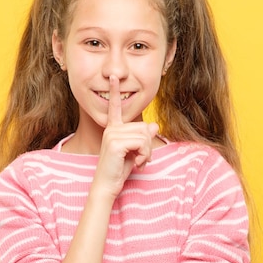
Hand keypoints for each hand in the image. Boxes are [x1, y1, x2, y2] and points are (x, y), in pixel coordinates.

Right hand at [94, 75, 158, 197]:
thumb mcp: (135, 151)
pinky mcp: (115, 143)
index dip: (114, 92)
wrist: (107, 184)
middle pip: (144, 127)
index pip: (115, 107)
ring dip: (147, 152)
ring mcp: (112, 135)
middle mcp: (111, 129)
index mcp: (113, 128)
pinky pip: (142, 143)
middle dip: (148, 145)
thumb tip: (154, 125)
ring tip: (139, 162)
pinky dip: (144, 155)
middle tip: (141, 158)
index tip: (114, 77)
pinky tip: (137, 163)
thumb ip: (144, 137)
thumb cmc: (119, 169)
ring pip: (145, 136)